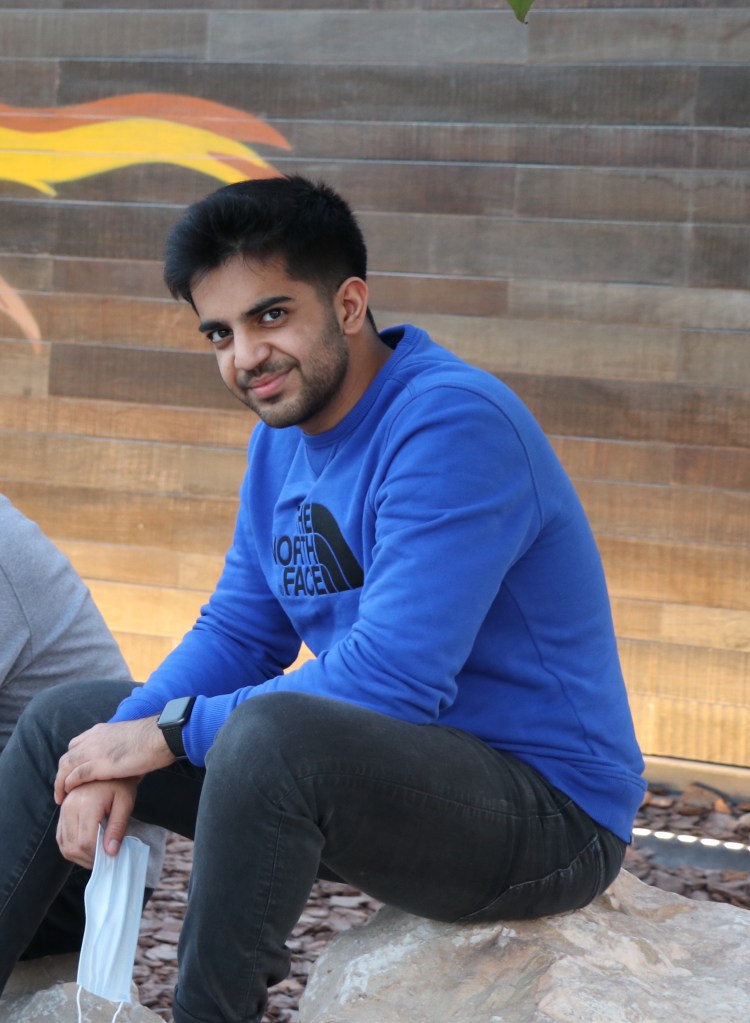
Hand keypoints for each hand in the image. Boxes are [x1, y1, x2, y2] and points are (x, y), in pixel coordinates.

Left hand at [54, 716, 173, 804]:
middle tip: (62, 788)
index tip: (72, 773)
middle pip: (67, 756)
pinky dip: (68, 785)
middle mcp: (93, 738)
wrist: (160, 736)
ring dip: (60, 783)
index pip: (76, 744)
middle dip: (61, 773)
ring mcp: (94, 751)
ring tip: (60, 797)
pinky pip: (75, 776)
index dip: (72, 760)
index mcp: (101, 730)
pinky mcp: (99, 765)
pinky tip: (69, 794)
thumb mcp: (130, 738)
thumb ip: (121, 746)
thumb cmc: (154, 738)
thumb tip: (125, 758)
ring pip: (66, 767)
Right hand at [56, 777, 137, 867]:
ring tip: (96, 856)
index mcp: (86, 804)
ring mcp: (63, 809)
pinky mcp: (62, 810)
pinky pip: (60, 837)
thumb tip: (111, 854)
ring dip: (79, 856)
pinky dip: (71, 847)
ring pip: (64, 845)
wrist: (108, 763)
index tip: (110, 859)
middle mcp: (70, 807)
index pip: (86, 842)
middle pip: (73, 846)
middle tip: (105, 861)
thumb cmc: (121, 783)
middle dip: (89, 859)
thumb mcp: (125, 803)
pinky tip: (86, 848)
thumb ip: (117, 828)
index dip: (98, 856)